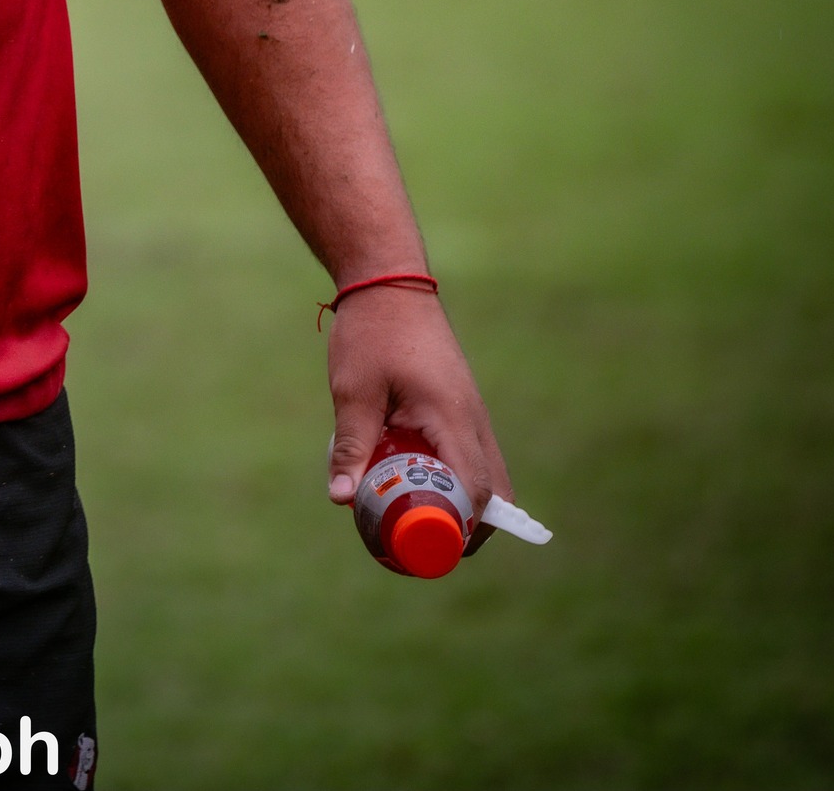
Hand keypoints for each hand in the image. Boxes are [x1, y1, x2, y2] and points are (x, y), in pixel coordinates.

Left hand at [324, 284, 509, 536]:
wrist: (389, 282)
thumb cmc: (371, 332)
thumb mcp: (354, 390)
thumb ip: (351, 444)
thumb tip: (341, 499)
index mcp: (453, 417)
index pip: (475, 490)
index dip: (459, 529)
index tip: (427, 551)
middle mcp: (474, 419)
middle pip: (492, 493)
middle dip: (465, 527)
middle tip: (421, 546)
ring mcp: (472, 412)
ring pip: (486, 476)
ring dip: (459, 502)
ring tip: (414, 517)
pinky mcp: (462, 406)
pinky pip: (470, 455)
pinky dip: (453, 477)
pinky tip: (413, 479)